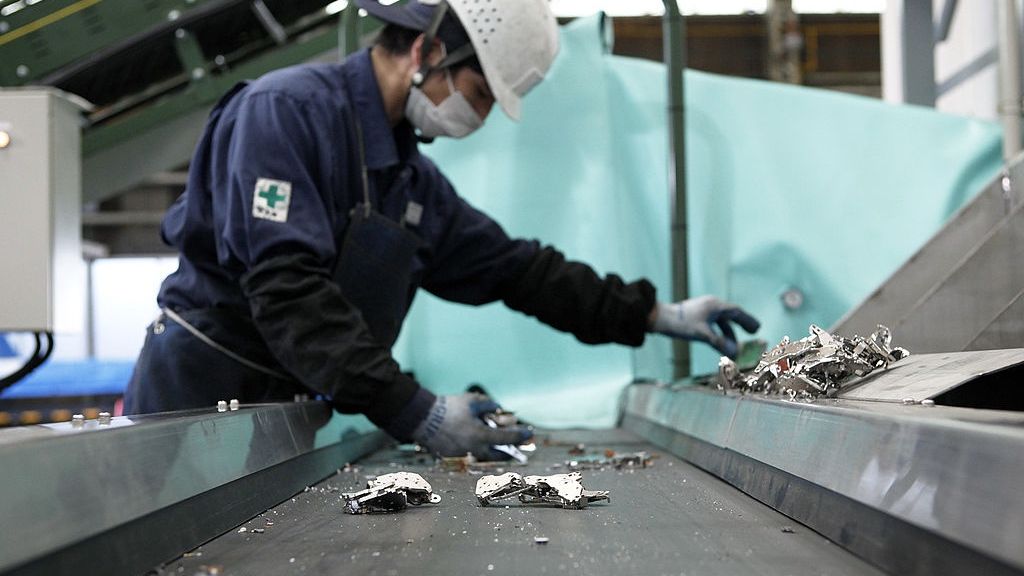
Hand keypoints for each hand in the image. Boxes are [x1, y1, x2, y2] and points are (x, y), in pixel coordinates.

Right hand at [412, 393, 531, 460]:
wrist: (423, 418)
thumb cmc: (448, 408)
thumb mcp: (472, 401)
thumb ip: (488, 405)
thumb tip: (497, 409)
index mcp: (481, 436)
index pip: (507, 438)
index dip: (520, 435)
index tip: (529, 433)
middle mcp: (474, 448)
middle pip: (497, 455)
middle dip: (508, 452)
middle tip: (514, 448)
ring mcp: (463, 454)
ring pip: (483, 455)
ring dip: (492, 451)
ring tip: (496, 445)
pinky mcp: (452, 456)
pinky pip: (469, 454)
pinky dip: (476, 449)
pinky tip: (476, 442)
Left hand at [650, 295, 759, 357]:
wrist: (660, 319)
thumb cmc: (681, 324)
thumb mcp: (702, 334)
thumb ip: (719, 343)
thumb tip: (734, 353)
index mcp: (714, 305)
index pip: (736, 311)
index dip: (747, 320)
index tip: (757, 328)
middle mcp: (711, 305)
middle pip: (731, 315)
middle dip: (742, 324)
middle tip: (754, 332)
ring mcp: (703, 310)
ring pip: (722, 321)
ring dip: (729, 333)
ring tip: (735, 347)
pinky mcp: (697, 316)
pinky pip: (714, 324)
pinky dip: (720, 333)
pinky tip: (721, 342)